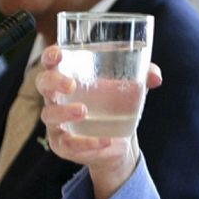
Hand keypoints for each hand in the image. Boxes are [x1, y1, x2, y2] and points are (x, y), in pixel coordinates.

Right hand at [36, 45, 162, 198]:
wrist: (119, 143)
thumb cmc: (116, 105)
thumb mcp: (130, 88)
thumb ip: (143, 76)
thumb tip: (155, 76)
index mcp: (69, 77)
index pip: (51, 62)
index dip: (51, 55)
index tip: (59, 54)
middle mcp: (57, 98)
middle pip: (43, 84)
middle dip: (53, 81)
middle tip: (71, 84)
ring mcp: (56, 122)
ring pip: (49, 114)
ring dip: (64, 112)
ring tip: (83, 112)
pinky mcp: (62, 144)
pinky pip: (67, 143)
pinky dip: (85, 143)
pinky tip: (104, 140)